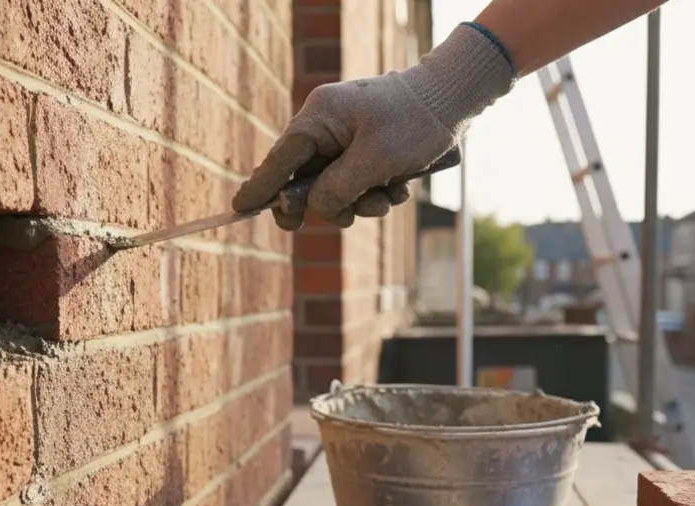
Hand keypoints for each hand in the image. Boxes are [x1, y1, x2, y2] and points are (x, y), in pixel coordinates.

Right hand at [232, 23, 515, 229]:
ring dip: (361, 201)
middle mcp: (326, 127)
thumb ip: (336, 189)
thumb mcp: (375, 161)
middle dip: (330, 203)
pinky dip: (374, 192)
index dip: (261, 188)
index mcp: (319, 118)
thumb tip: (312, 209)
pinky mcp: (365, 151)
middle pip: (305, 180)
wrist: (455, 101)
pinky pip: (356, 184)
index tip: (239, 210)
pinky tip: (398, 186)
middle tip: (346, 216)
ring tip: (389, 194)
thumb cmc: (415, 122)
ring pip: (334, 188)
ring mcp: (346, 140)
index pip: (279, 159)